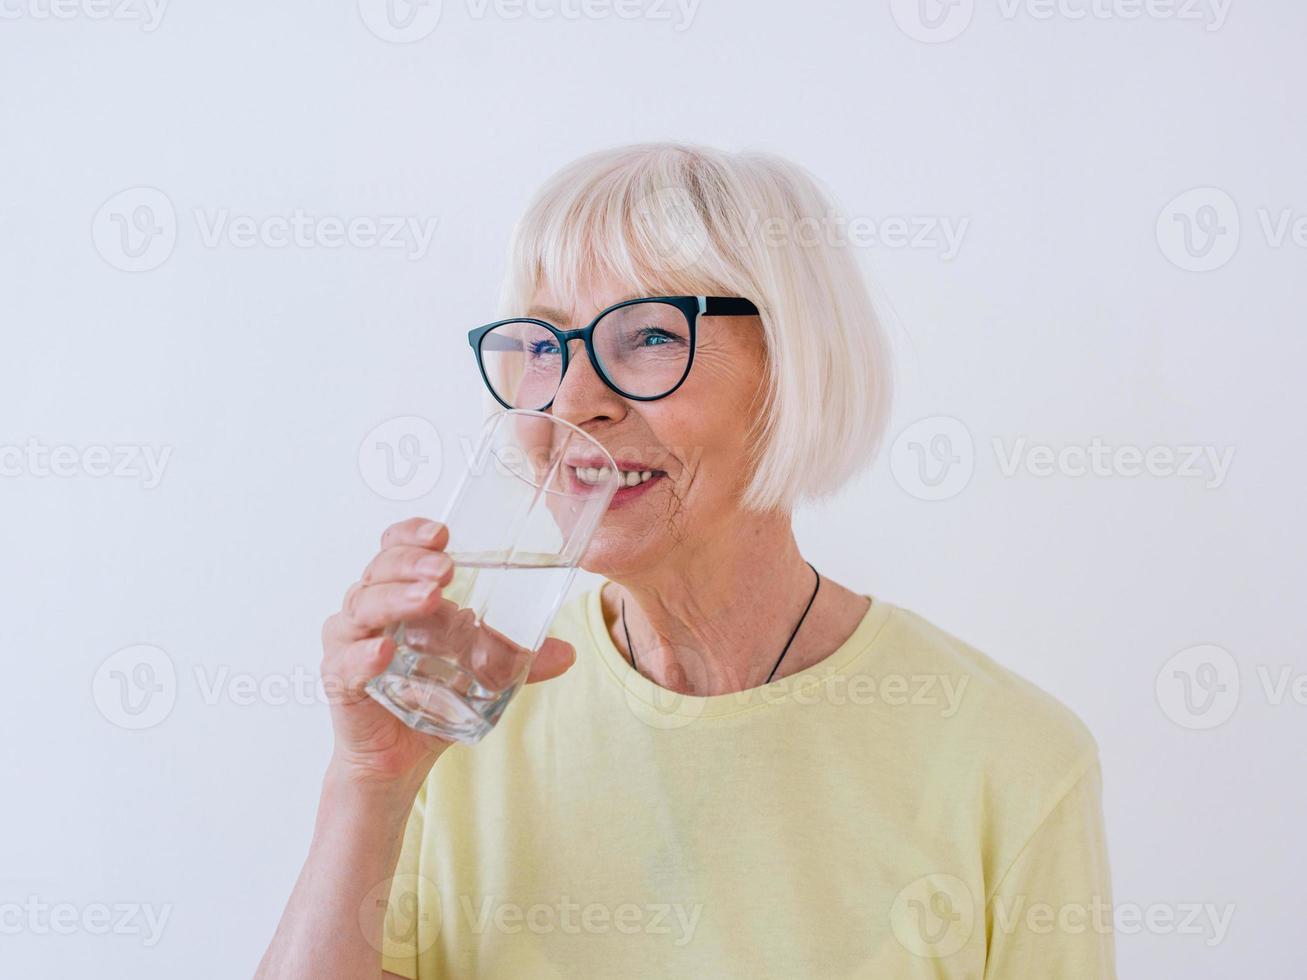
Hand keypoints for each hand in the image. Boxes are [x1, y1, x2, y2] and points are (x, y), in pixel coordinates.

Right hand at [320, 517, 576, 786]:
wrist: (398, 757)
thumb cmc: (431, 698)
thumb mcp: (482, 675)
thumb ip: (520, 661)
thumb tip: (568, 653)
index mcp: (399, 593)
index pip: (396, 548)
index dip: (412, 534)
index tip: (443, 533)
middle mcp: (369, 610)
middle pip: (380, 570)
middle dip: (411, 563)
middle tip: (446, 568)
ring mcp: (350, 643)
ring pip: (363, 606)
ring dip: (395, 598)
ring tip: (428, 598)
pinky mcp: (340, 680)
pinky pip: (346, 662)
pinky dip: (363, 654)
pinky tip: (384, 649)